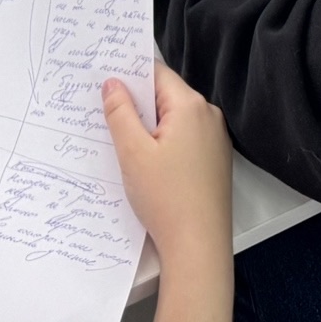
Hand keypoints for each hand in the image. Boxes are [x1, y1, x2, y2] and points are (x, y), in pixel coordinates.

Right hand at [102, 63, 233, 284]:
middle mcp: (208, 117)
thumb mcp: (133, 153)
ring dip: (150, 127)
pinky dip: (164, 144)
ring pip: (174, 119)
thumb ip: (120, 112)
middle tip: (107, 115)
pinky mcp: (214, 161)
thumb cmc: (168, 200)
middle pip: (166, 96)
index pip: (156, 73)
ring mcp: (215, 140)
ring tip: (125, 145)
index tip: (105, 80)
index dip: (129, 75)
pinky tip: (148, 164)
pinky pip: (185, 139)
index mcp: (191, 106)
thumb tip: (112, 83)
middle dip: (137, 104)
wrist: (199, 248)